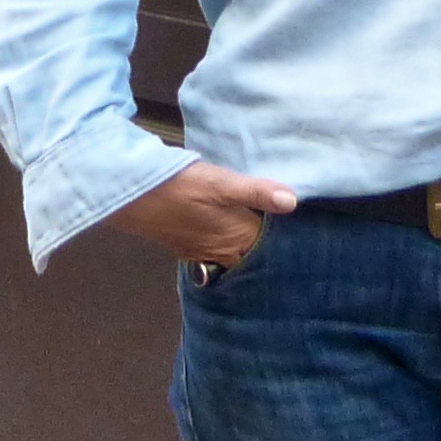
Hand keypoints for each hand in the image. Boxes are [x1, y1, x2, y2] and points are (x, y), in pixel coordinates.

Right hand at [108, 159, 298, 268]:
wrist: (133, 195)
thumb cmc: (180, 186)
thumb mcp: (221, 183)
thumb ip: (256, 192)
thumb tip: (293, 202)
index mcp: (236, 238)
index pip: (270, 250)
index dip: (288, 246)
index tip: (307, 241)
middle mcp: (222, 251)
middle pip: (252, 257)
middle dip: (269, 253)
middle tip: (293, 246)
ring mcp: (202, 251)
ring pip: (234, 256)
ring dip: (249, 250)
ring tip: (268, 240)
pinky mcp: (187, 245)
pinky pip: (216, 252)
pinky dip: (229, 246)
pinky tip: (232, 235)